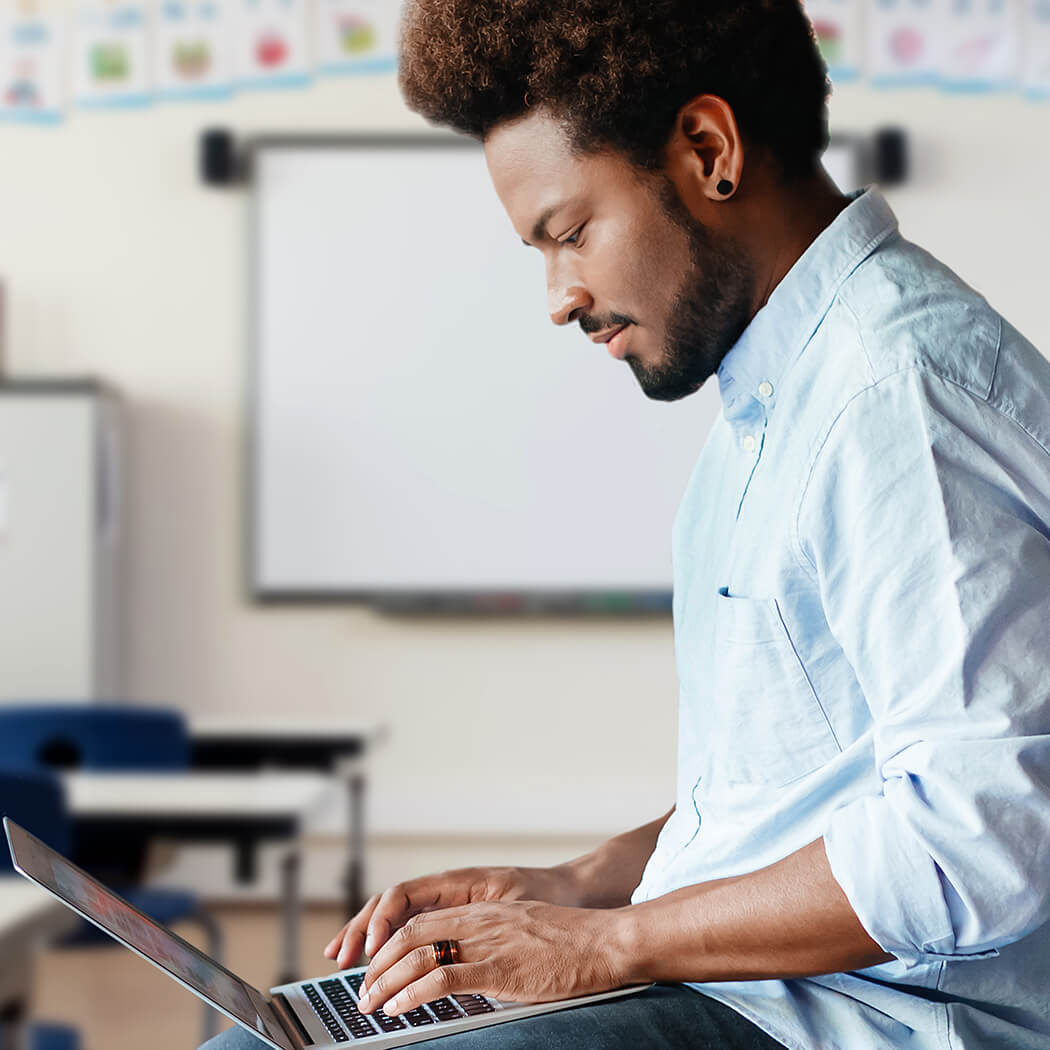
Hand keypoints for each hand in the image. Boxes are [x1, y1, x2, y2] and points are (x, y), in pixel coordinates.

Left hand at [354, 900, 629, 1016]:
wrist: (605, 940)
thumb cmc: (572, 942)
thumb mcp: (522, 931)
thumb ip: (493, 940)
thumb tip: (469, 965)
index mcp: (483, 912)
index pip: (421, 919)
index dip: (390, 941)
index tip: (373, 965)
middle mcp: (479, 922)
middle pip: (410, 933)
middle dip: (378, 962)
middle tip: (361, 989)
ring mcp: (488, 944)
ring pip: (419, 954)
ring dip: (386, 981)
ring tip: (368, 1004)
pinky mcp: (500, 970)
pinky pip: (444, 977)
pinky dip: (413, 993)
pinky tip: (398, 1008)